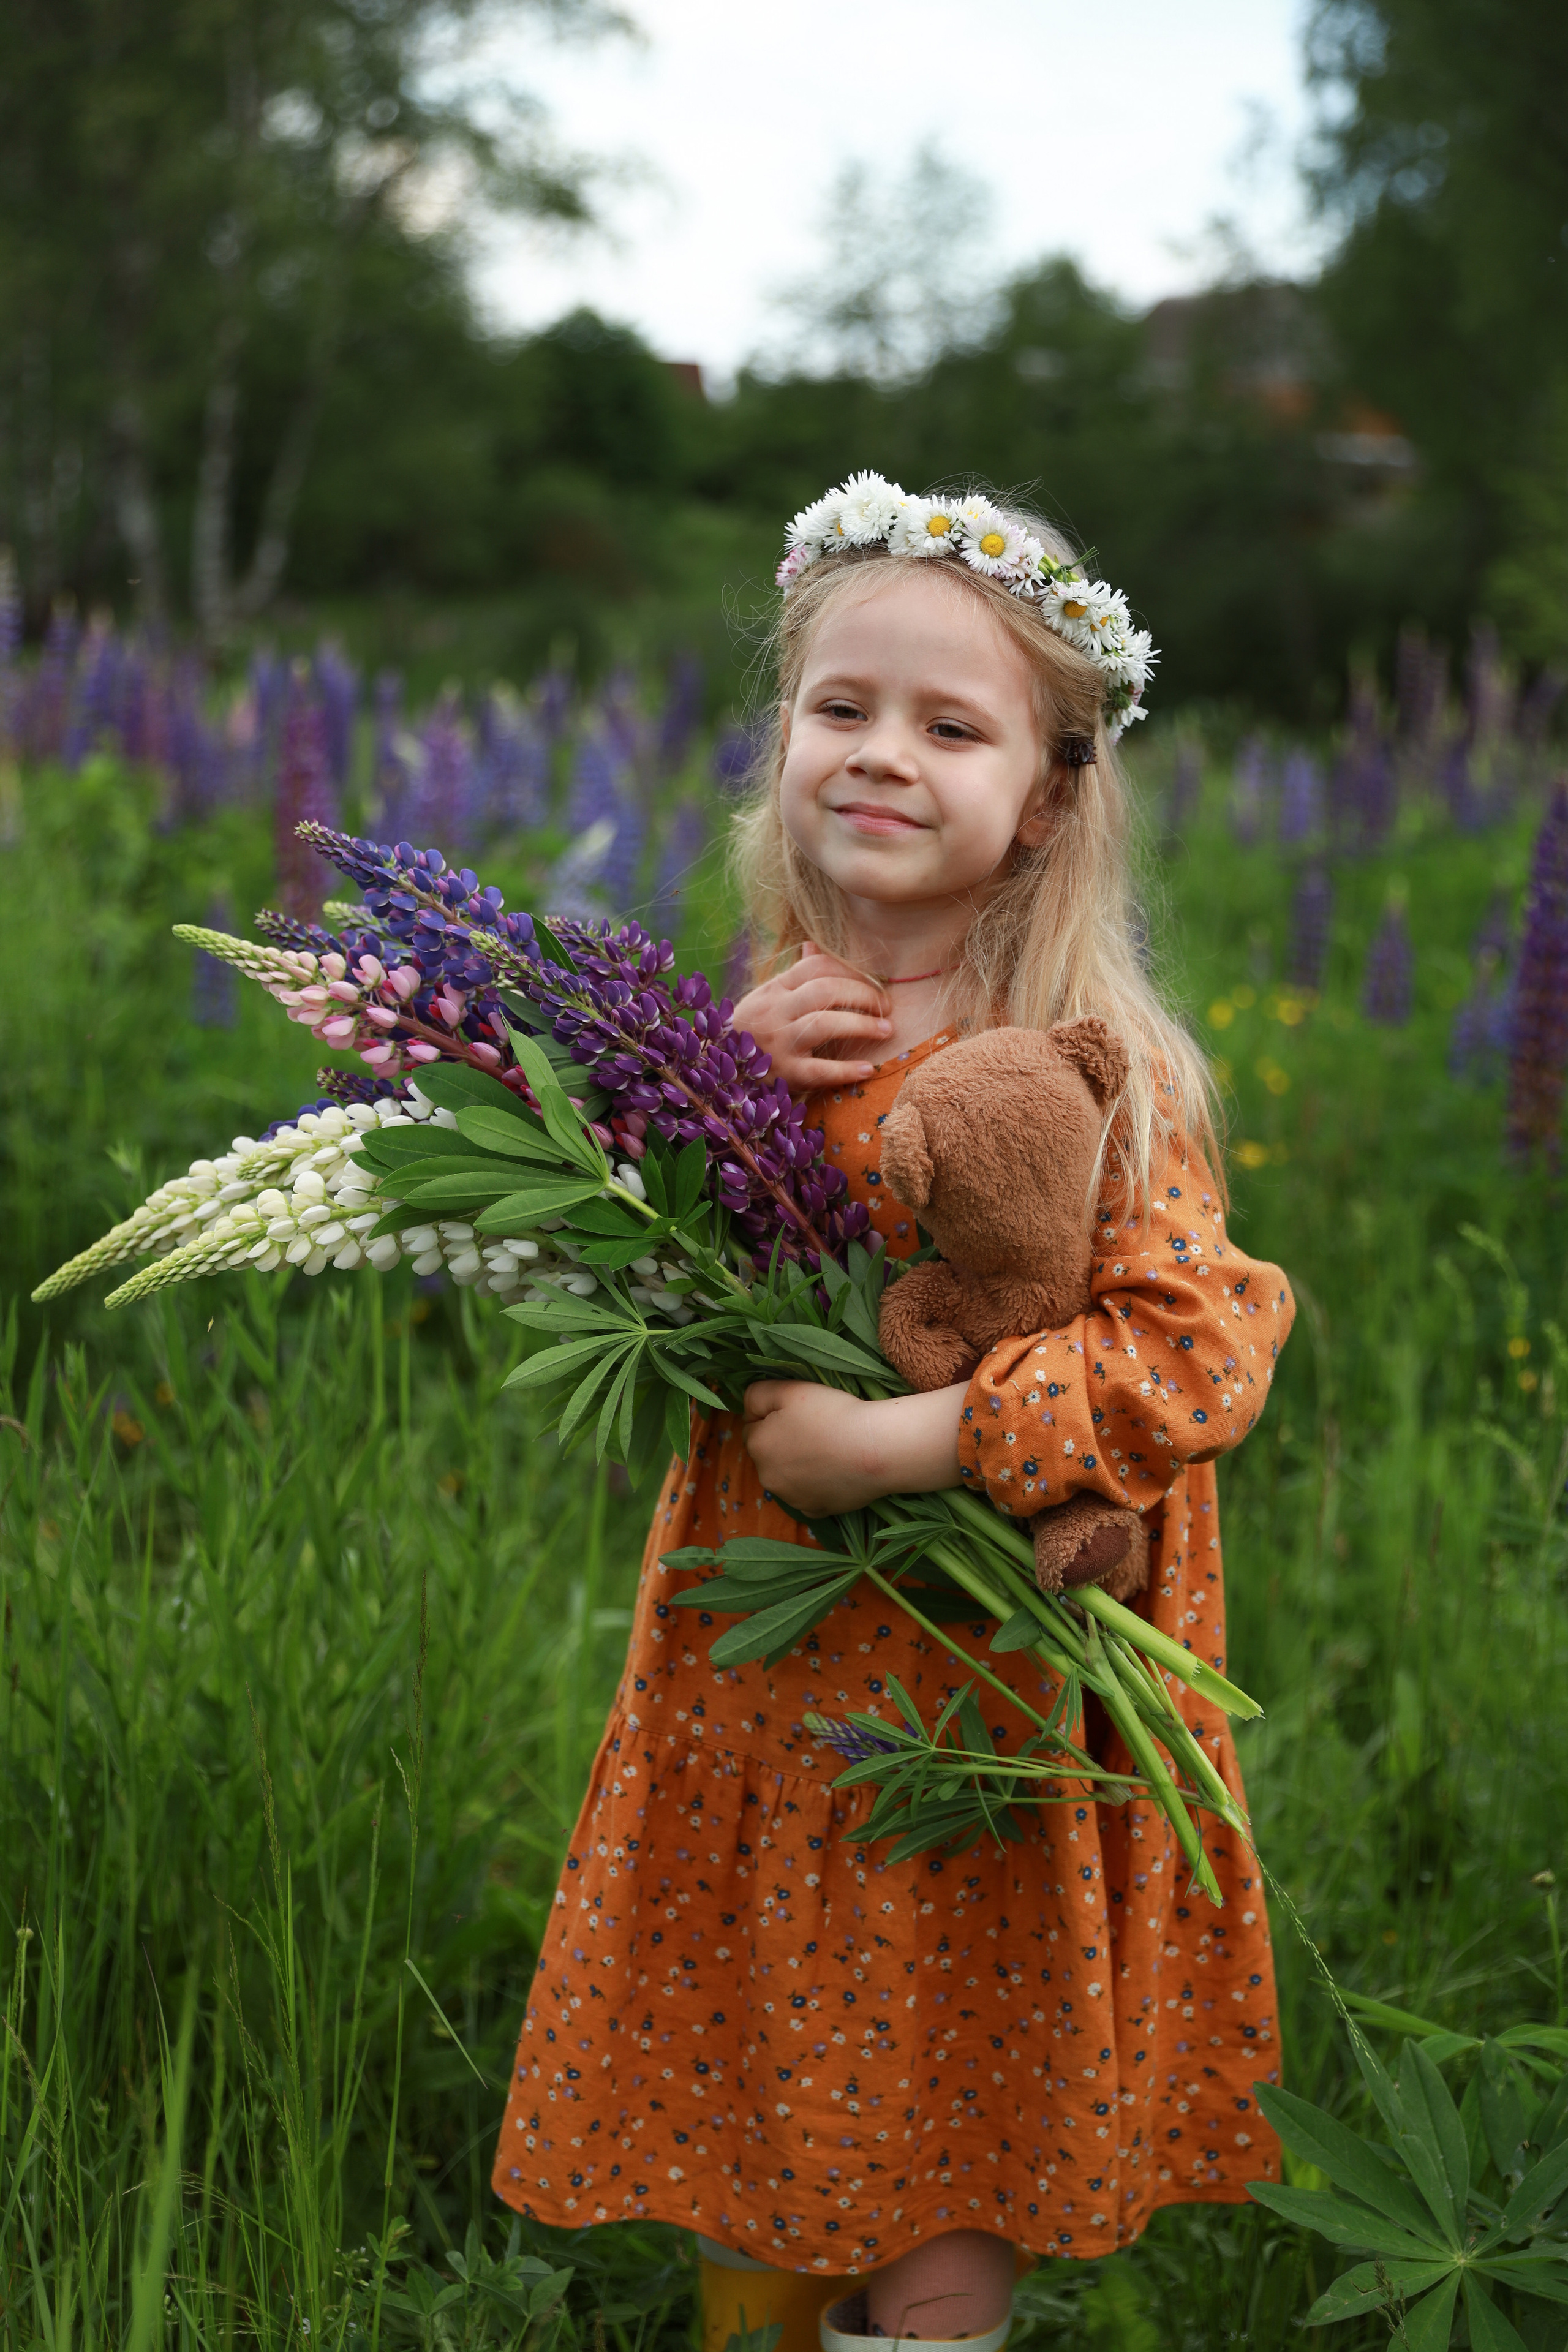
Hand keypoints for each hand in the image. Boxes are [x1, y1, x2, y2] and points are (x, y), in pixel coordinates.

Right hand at [730, 942, 890, 1093]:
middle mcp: (774, 1012)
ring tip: (887, 1029)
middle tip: (886, 1006)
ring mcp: (778, 1044)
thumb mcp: (768, 999)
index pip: (816, 966)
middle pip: (824, 991)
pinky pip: (819, 1071)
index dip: (851, 971)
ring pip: (823, 1024)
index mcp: (774, 989)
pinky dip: (846, 1070)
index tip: (874, 982)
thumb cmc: (755, 1030)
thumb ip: (794, 976)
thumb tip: (813, 945)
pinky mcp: (784, 1075)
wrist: (722, 1071)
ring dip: (861, 1024)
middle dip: (862, 994)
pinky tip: (868, 1068)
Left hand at [741, 1378, 966, 1516]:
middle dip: (783, 1442)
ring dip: (798, 1465)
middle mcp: (767, 1478)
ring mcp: (791, 1498)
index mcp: (757, 1446)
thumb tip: (748, 1408)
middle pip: (769, 1453)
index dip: (774, 1415)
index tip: (800, 1412)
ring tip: (828, 1449)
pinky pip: (808, 1494)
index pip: (753, 1426)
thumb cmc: (831, 1414)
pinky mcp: (815, 1511)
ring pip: (787, 1475)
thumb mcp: (789, 1390)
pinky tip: (835, 1471)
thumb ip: (757, 1394)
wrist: (875, 1449)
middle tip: (816, 1429)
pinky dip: (816, 1484)